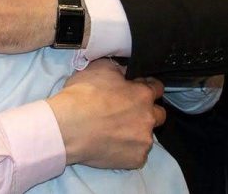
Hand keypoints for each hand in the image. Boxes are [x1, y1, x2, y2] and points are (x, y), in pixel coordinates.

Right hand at [46, 59, 164, 168]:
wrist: (67, 128)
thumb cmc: (82, 96)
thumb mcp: (99, 68)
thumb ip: (119, 69)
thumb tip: (125, 72)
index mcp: (143, 95)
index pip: (158, 88)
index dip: (146, 87)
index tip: (137, 89)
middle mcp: (149, 118)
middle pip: (159, 114)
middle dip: (148, 111)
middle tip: (128, 111)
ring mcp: (144, 141)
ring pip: (147, 135)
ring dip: (137, 131)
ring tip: (116, 131)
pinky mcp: (136, 160)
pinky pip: (137, 153)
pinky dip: (128, 149)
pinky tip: (112, 144)